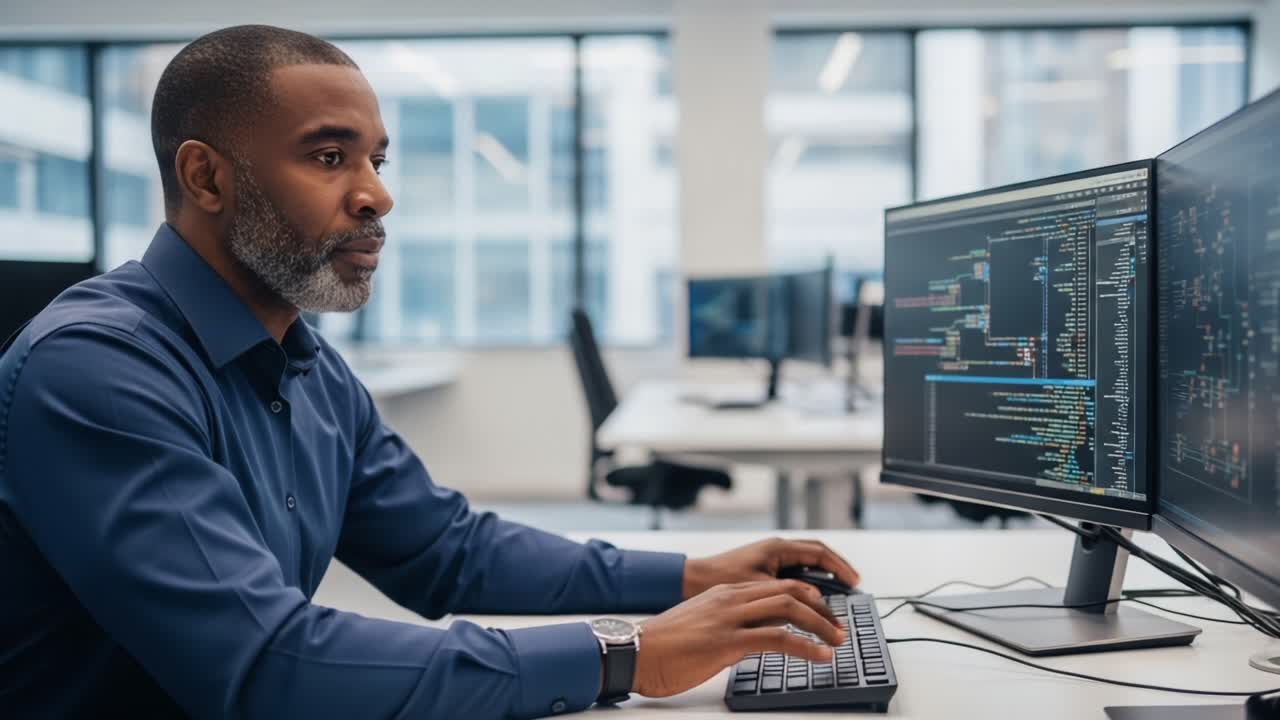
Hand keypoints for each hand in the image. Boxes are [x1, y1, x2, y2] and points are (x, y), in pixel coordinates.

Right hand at [632, 579, 845, 697]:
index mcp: (726, 594)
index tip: (825, 614)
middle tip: (839, 627)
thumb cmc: (662, 646)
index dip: (808, 597)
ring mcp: (729, 618)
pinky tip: (820, 656)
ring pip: (789, 609)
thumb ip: (730, 628)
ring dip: (821, 625)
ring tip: (837, 641)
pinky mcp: (726, 641)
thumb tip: (754, 642)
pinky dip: (806, 647)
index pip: (778, 585)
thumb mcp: (703, 628)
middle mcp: (731, 599)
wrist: (633, 652)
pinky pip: (777, 638)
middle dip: (823, 608)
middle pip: (791, 590)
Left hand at [681, 537, 860, 599]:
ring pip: (806, 564)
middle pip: (817, 555)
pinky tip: (813, 600)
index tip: (855, 582)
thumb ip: (787, 593)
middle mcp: (775, 549)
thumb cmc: (717, 579)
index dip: (840, 567)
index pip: (819, 552)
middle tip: (854, 587)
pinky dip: (808, 583)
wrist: (688, 581)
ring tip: (839, 596)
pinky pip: (794, 573)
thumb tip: (814, 600)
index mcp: (777, 548)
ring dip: (823, 577)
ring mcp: (770, 558)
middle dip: (837, 570)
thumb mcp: (758, 588)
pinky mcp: (763, 570)